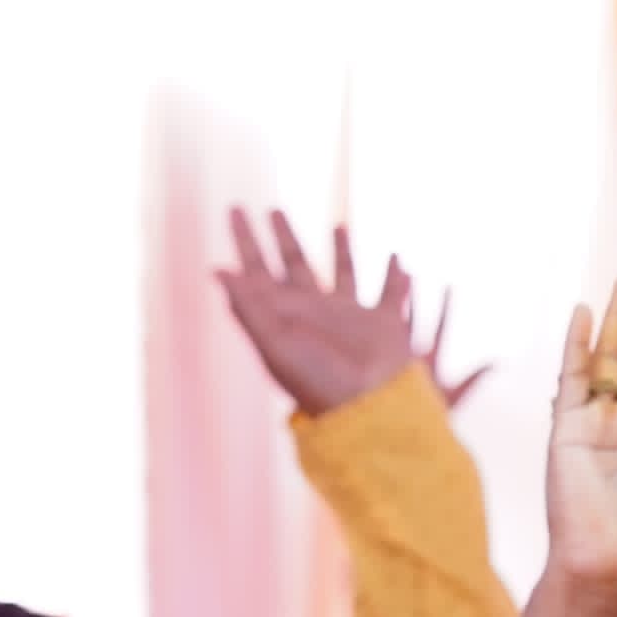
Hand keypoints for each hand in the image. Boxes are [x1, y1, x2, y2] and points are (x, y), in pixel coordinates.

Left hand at [218, 209, 437, 419]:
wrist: (366, 407)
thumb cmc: (318, 381)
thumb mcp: (275, 344)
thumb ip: (248, 307)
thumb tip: (218, 269)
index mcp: (285, 314)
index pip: (258, 267)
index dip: (244, 239)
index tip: (234, 209)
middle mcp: (314, 310)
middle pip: (295, 263)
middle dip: (281, 236)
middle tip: (270, 208)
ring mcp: (350, 316)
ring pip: (343, 272)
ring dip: (340, 250)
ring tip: (339, 225)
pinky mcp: (384, 324)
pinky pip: (391, 295)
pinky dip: (396, 278)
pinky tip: (399, 262)